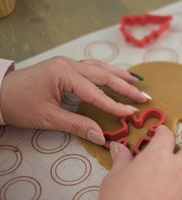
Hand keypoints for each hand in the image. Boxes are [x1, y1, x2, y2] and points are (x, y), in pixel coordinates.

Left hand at [0, 56, 147, 143]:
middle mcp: (69, 64)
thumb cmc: (19, 105)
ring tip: (137, 82)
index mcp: (64, 74)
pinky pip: (93, 67)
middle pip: (104, 75)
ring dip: (120, 75)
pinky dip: (108, 71)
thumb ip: (77, 125)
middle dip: (126, 87)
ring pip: (100, 67)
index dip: (115, 105)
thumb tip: (101, 136)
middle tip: (144, 97)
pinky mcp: (66, 67)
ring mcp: (68, 63)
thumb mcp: (48, 118)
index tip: (132, 113)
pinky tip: (116, 75)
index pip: (96, 93)